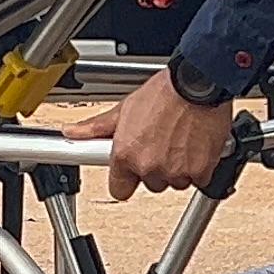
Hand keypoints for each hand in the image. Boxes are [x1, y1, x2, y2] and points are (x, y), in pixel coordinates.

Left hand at [107, 77, 235, 201]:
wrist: (197, 83)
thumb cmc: (164, 92)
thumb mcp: (125, 108)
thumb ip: (97, 127)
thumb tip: (72, 132)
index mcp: (126, 154)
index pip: (119, 190)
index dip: (127, 180)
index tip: (132, 172)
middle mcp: (148, 166)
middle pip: (151, 183)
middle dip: (157, 168)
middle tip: (163, 143)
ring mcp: (175, 171)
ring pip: (175, 182)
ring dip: (179, 168)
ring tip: (181, 140)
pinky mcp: (200, 171)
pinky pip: (199, 179)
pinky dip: (200, 166)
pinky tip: (196, 145)